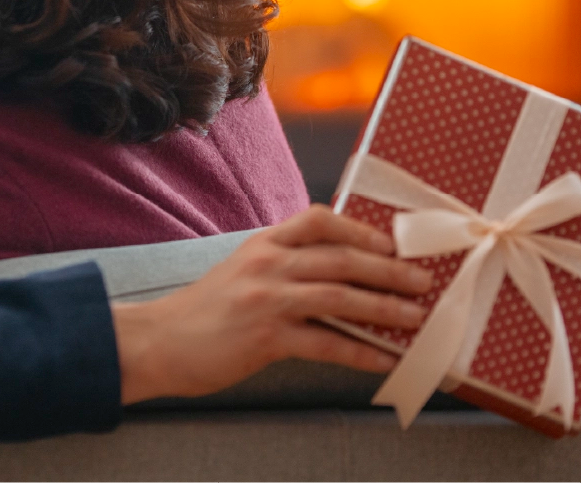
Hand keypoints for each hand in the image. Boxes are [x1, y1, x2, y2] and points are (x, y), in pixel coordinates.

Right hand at [112, 205, 432, 403]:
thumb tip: (336, 275)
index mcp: (263, 244)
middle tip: (422, 281)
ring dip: (383, 308)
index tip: (391, 243)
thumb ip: (281, 266)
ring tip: (414, 318)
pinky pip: (325, 343)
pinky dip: (359, 352)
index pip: (319, 220)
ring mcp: (266, 299)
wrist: (157, 342)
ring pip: (339, 297)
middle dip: (388, 270)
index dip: (361, 229)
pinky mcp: (265, 337)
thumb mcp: (241, 272)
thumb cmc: (203, 313)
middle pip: (341, 258)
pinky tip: (382, 360)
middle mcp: (267, 264)